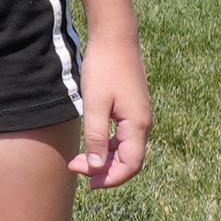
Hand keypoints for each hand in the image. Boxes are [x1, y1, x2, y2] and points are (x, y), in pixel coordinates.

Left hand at [70, 38, 150, 189]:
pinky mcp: (132, 108)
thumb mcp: (95, 104)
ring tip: (79, 161)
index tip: (89, 183)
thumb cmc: (104, 68)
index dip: (111, 179)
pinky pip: (124, 136)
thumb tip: (96, 167)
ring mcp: (139, 116)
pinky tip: (91, 144)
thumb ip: (96, 137)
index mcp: (138, 125)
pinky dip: (108, 145)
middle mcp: (143, 123)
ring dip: (105, 158)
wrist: (115, 37)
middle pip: (129, 160)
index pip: (131, 165)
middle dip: (105, 171)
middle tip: (76, 169)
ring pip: (126, 149)